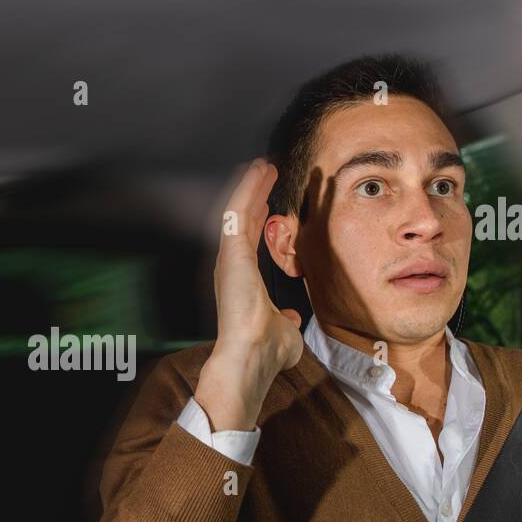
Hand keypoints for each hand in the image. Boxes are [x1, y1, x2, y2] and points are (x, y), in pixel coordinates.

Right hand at [195, 158, 304, 430]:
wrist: (252, 357)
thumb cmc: (265, 350)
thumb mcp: (286, 331)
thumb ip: (287, 321)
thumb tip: (291, 319)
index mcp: (244, 280)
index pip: (252, 239)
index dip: (260, 217)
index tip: (271, 199)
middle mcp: (233, 266)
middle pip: (243, 220)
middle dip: (255, 194)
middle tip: (266, 171)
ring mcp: (229, 257)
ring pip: (238, 211)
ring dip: (250, 186)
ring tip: (262, 165)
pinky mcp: (230, 252)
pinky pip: (236, 211)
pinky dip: (246, 190)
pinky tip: (256, 172)